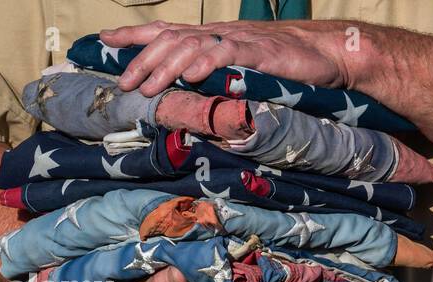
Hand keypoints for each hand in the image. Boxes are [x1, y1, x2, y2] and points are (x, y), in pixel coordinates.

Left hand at [102, 20, 358, 97]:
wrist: (327, 55)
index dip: (134, 35)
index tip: (104, 40)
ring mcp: (238, 41)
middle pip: (171, 40)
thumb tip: (193, 98)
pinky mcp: (259, 52)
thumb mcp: (246, 73)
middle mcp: (220, 35)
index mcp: (214, 38)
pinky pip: (226, 52)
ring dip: (165, 66)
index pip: (166, 31)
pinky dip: (206, 62)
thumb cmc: (289, 67)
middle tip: (123, 82)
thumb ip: (220, 80)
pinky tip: (191, 74)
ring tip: (148, 86)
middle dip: (142, 59)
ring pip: (191, 46)